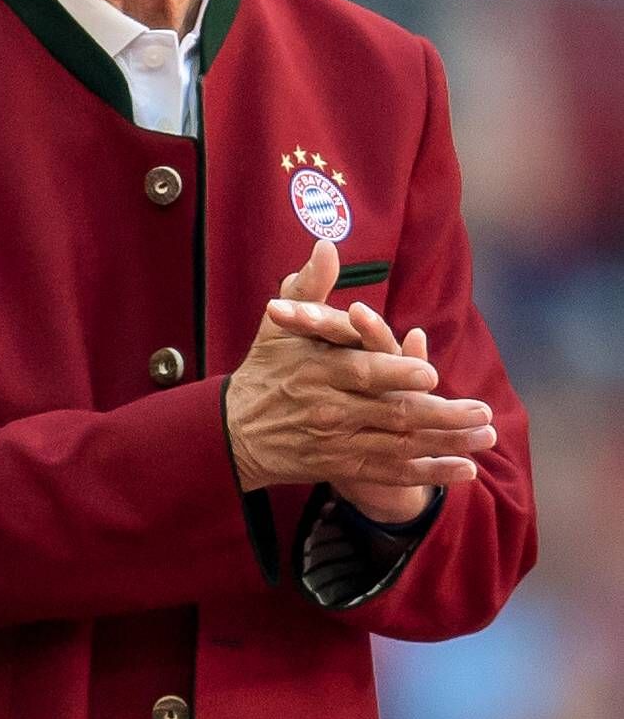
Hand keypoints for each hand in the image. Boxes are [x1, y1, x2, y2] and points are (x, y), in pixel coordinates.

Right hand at [225, 235, 496, 500]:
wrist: (232, 434)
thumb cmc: (264, 373)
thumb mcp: (280, 327)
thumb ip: (308, 286)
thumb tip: (326, 245)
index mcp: (318, 372)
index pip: (362, 372)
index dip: (396, 373)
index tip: (431, 373)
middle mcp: (330, 410)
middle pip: (391, 413)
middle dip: (442, 415)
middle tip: (484, 412)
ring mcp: (337, 442)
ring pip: (399, 446)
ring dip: (447, 444)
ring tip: (487, 437)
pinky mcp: (341, 467)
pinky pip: (391, 473)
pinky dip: (428, 473)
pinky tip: (464, 470)